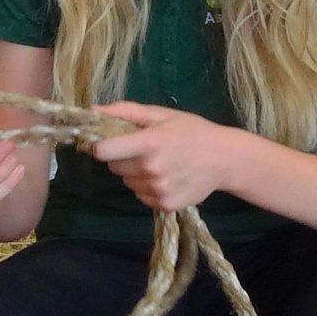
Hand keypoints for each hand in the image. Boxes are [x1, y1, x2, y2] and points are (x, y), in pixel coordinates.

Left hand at [87, 101, 233, 213]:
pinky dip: (148, 188)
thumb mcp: (160, 114)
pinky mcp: (165, 205)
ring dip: (136, 174)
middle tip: (145, 150)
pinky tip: (166, 177)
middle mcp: (151, 169)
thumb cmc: (191, 131)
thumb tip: (92, 110)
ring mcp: (158, 190)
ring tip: (159, 163)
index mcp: (149, 143)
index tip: (108, 143)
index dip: (100, 146)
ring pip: (128, 182)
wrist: (224, 159)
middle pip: (114, 167)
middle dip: (122, 157)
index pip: (104, 151)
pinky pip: (141, 196)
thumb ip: (124, 111)